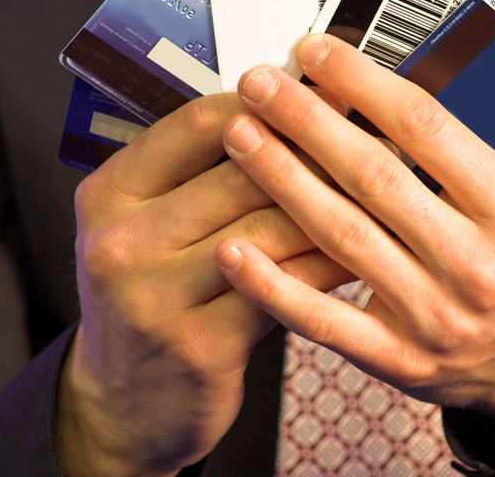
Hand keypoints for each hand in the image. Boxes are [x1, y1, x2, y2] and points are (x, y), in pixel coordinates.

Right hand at [56, 93, 351, 476]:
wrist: (123, 403)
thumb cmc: (152, 296)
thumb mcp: (147, 225)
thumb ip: (202, 174)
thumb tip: (295, 113)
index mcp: (109, 193)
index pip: (198, 124)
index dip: (269, 102)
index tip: (322, 92)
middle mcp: (121, 240)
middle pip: (242, 172)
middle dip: (318, 150)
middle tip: (376, 135)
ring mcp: (156, 295)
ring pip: (270, 227)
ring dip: (336, 203)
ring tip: (385, 188)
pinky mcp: (201, 343)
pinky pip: (285, 286)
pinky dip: (329, 262)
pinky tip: (364, 248)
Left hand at [215, 35, 494, 422]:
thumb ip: (464, 148)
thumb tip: (386, 89)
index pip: (425, 127)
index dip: (362, 82)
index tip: (316, 53)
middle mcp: (472, 262)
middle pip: (371, 176)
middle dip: (306, 121)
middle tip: (259, 85)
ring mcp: (433, 315)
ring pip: (340, 236)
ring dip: (281, 180)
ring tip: (240, 136)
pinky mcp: (399, 359)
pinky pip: (324, 321)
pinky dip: (273, 286)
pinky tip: (232, 249)